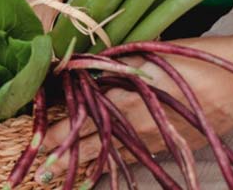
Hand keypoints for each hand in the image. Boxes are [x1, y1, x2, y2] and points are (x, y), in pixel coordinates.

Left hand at [38, 36, 232, 182]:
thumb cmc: (192, 62)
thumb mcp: (147, 55)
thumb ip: (114, 63)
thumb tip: (85, 64)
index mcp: (125, 99)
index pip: (83, 117)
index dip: (60, 129)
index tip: (39, 140)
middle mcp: (134, 124)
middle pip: (92, 141)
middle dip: (65, 155)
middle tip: (41, 172)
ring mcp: (150, 138)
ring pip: (110, 154)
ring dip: (85, 164)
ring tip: (60, 177)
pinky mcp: (166, 145)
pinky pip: (132, 157)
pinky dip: (112, 163)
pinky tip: (98, 170)